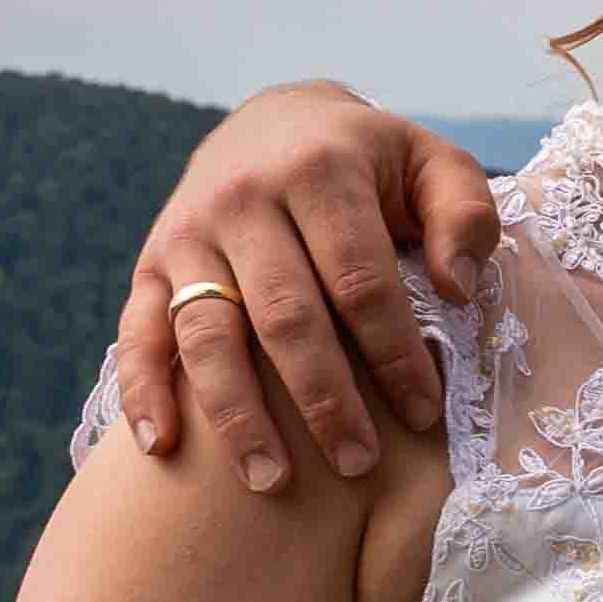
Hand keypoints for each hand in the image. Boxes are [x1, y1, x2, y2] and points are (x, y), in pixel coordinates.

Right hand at [118, 83, 501, 493]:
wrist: (272, 120)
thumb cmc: (370, 162)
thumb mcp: (431, 163)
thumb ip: (464, 215)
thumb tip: (458, 289)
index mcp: (319, 170)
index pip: (360, 280)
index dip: (393, 353)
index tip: (423, 414)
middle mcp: (243, 199)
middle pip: (284, 316)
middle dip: (323, 399)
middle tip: (357, 466)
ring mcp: (187, 233)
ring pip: (207, 333)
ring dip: (236, 414)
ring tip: (269, 481)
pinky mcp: (150, 262)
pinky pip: (138, 332)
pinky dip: (143, 391)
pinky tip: (161, 448)